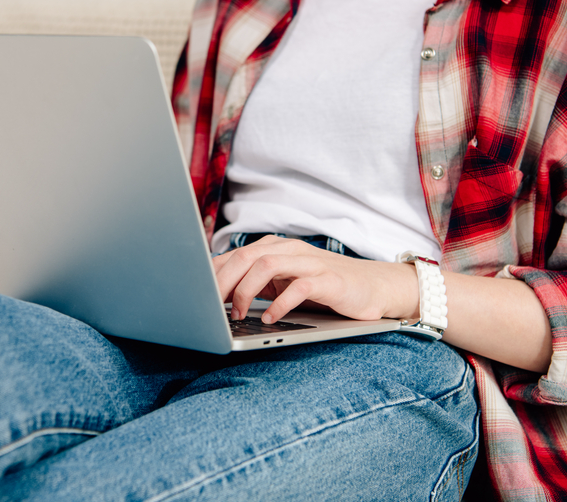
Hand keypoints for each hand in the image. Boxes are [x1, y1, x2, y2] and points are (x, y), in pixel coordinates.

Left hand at [211, 235, 418, 324]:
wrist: (371, 287)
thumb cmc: (321, 287)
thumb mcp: (282, 284)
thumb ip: (254, 284)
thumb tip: (215, 297)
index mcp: (273, 249)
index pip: (233, 256)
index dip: (212, 276)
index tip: (196, 298)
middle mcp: (288, 249)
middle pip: (244, 257)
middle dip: (222, 283)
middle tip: (211, 308)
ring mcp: (309, 262)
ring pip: (266, 265)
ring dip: (246, 290)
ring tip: (239, 315)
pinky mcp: (328, 279)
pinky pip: (299, 286)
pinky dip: (280, 304)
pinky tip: (270, 318)